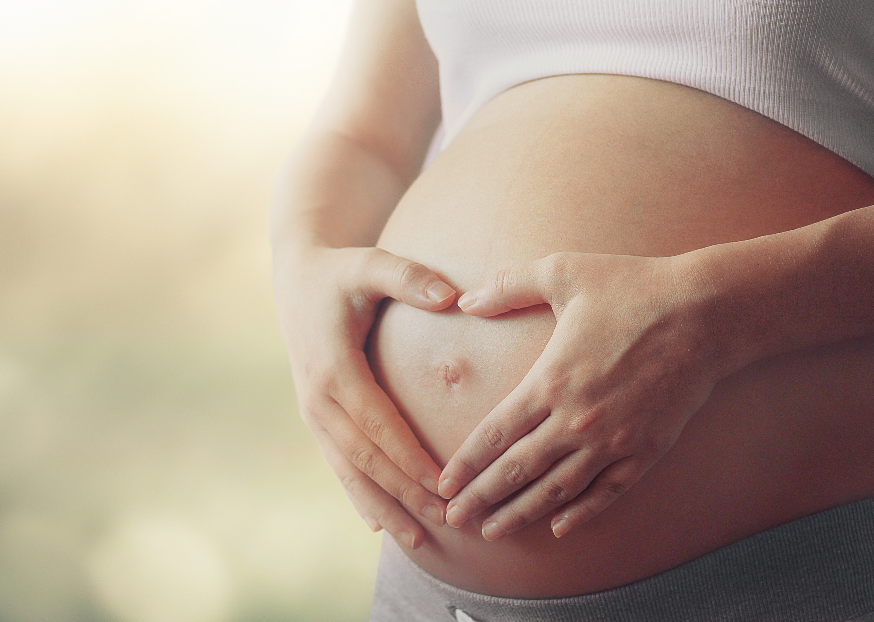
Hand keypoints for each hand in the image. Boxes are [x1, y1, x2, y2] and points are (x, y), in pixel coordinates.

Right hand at [273, 246, 455, 548]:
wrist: (296, 278)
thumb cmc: (339, 272)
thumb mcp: (369, 264)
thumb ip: (408, 277)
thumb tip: (452, 297)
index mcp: (333, 369)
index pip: (378, 425)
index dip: (409, 459)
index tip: (442, 487)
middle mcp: (318, 399)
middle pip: (365, 458)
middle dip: (403, 493)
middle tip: (443, 523)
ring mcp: (313, 411)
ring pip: (350, 471)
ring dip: (382, 506)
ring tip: (416, 541)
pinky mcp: (316, 416)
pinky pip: (338, 463)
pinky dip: (358, 493)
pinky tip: (377, 522)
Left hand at [438, 252, 720, 538]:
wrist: (707, 312)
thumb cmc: (634, 288)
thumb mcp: (564, 272)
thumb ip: (509, 285)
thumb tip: (465, 299)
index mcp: (551, 380)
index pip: (495, 434)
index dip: (466, 464)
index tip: (443, 486)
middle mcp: (577, 420)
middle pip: (518, 470)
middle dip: (481, 498)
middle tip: (454, 521)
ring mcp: (613, 440)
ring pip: (557, 490)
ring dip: (521, 513)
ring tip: (493, 533)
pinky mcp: (647, 450)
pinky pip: (607, 492)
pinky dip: (581, 513)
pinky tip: (559, 527)